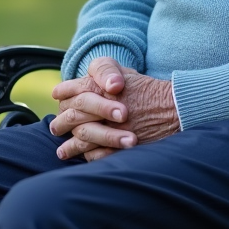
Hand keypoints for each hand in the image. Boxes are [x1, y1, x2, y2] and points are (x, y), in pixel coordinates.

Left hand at [51, 57, 179, 160]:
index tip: (57, 98)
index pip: (72, 91)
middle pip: (73, 116)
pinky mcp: (118, 146)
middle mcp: (101, 107)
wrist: (173, 107)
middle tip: (55, 128)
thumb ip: (99, 74)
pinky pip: (97, 154)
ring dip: (71, 146)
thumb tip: (70, 86)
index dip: (63, 95)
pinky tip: (85, 157)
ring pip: (82, 137)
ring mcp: (110, 128)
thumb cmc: (146, 88)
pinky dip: (89, 156)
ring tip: (63, 152)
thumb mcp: (123, 72)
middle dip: (62, 123)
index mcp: (100, 86)